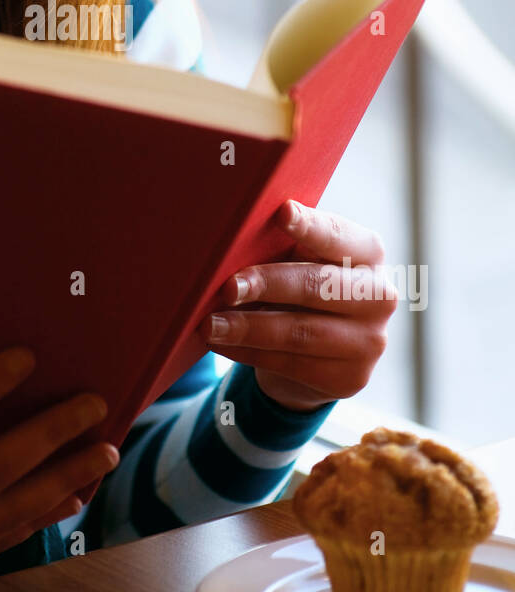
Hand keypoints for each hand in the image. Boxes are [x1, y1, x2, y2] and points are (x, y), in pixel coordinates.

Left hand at [198, 201, 397, 411]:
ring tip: (210, 324)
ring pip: (300, 332)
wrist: (318, 350)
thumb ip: (283, 245)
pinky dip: (249, 353)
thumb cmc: (301, 285)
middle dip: (266, 285)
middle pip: (317, 286)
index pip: (338, 235)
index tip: (281, 212)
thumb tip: (234, 238)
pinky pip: (291, 364)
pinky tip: (221, 344)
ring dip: (248, 328)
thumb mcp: (299, 260)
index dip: (310, 226)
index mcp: (368, 252)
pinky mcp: (349, 378)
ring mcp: (369, 342)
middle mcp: (380, 296)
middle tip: (226, 288)